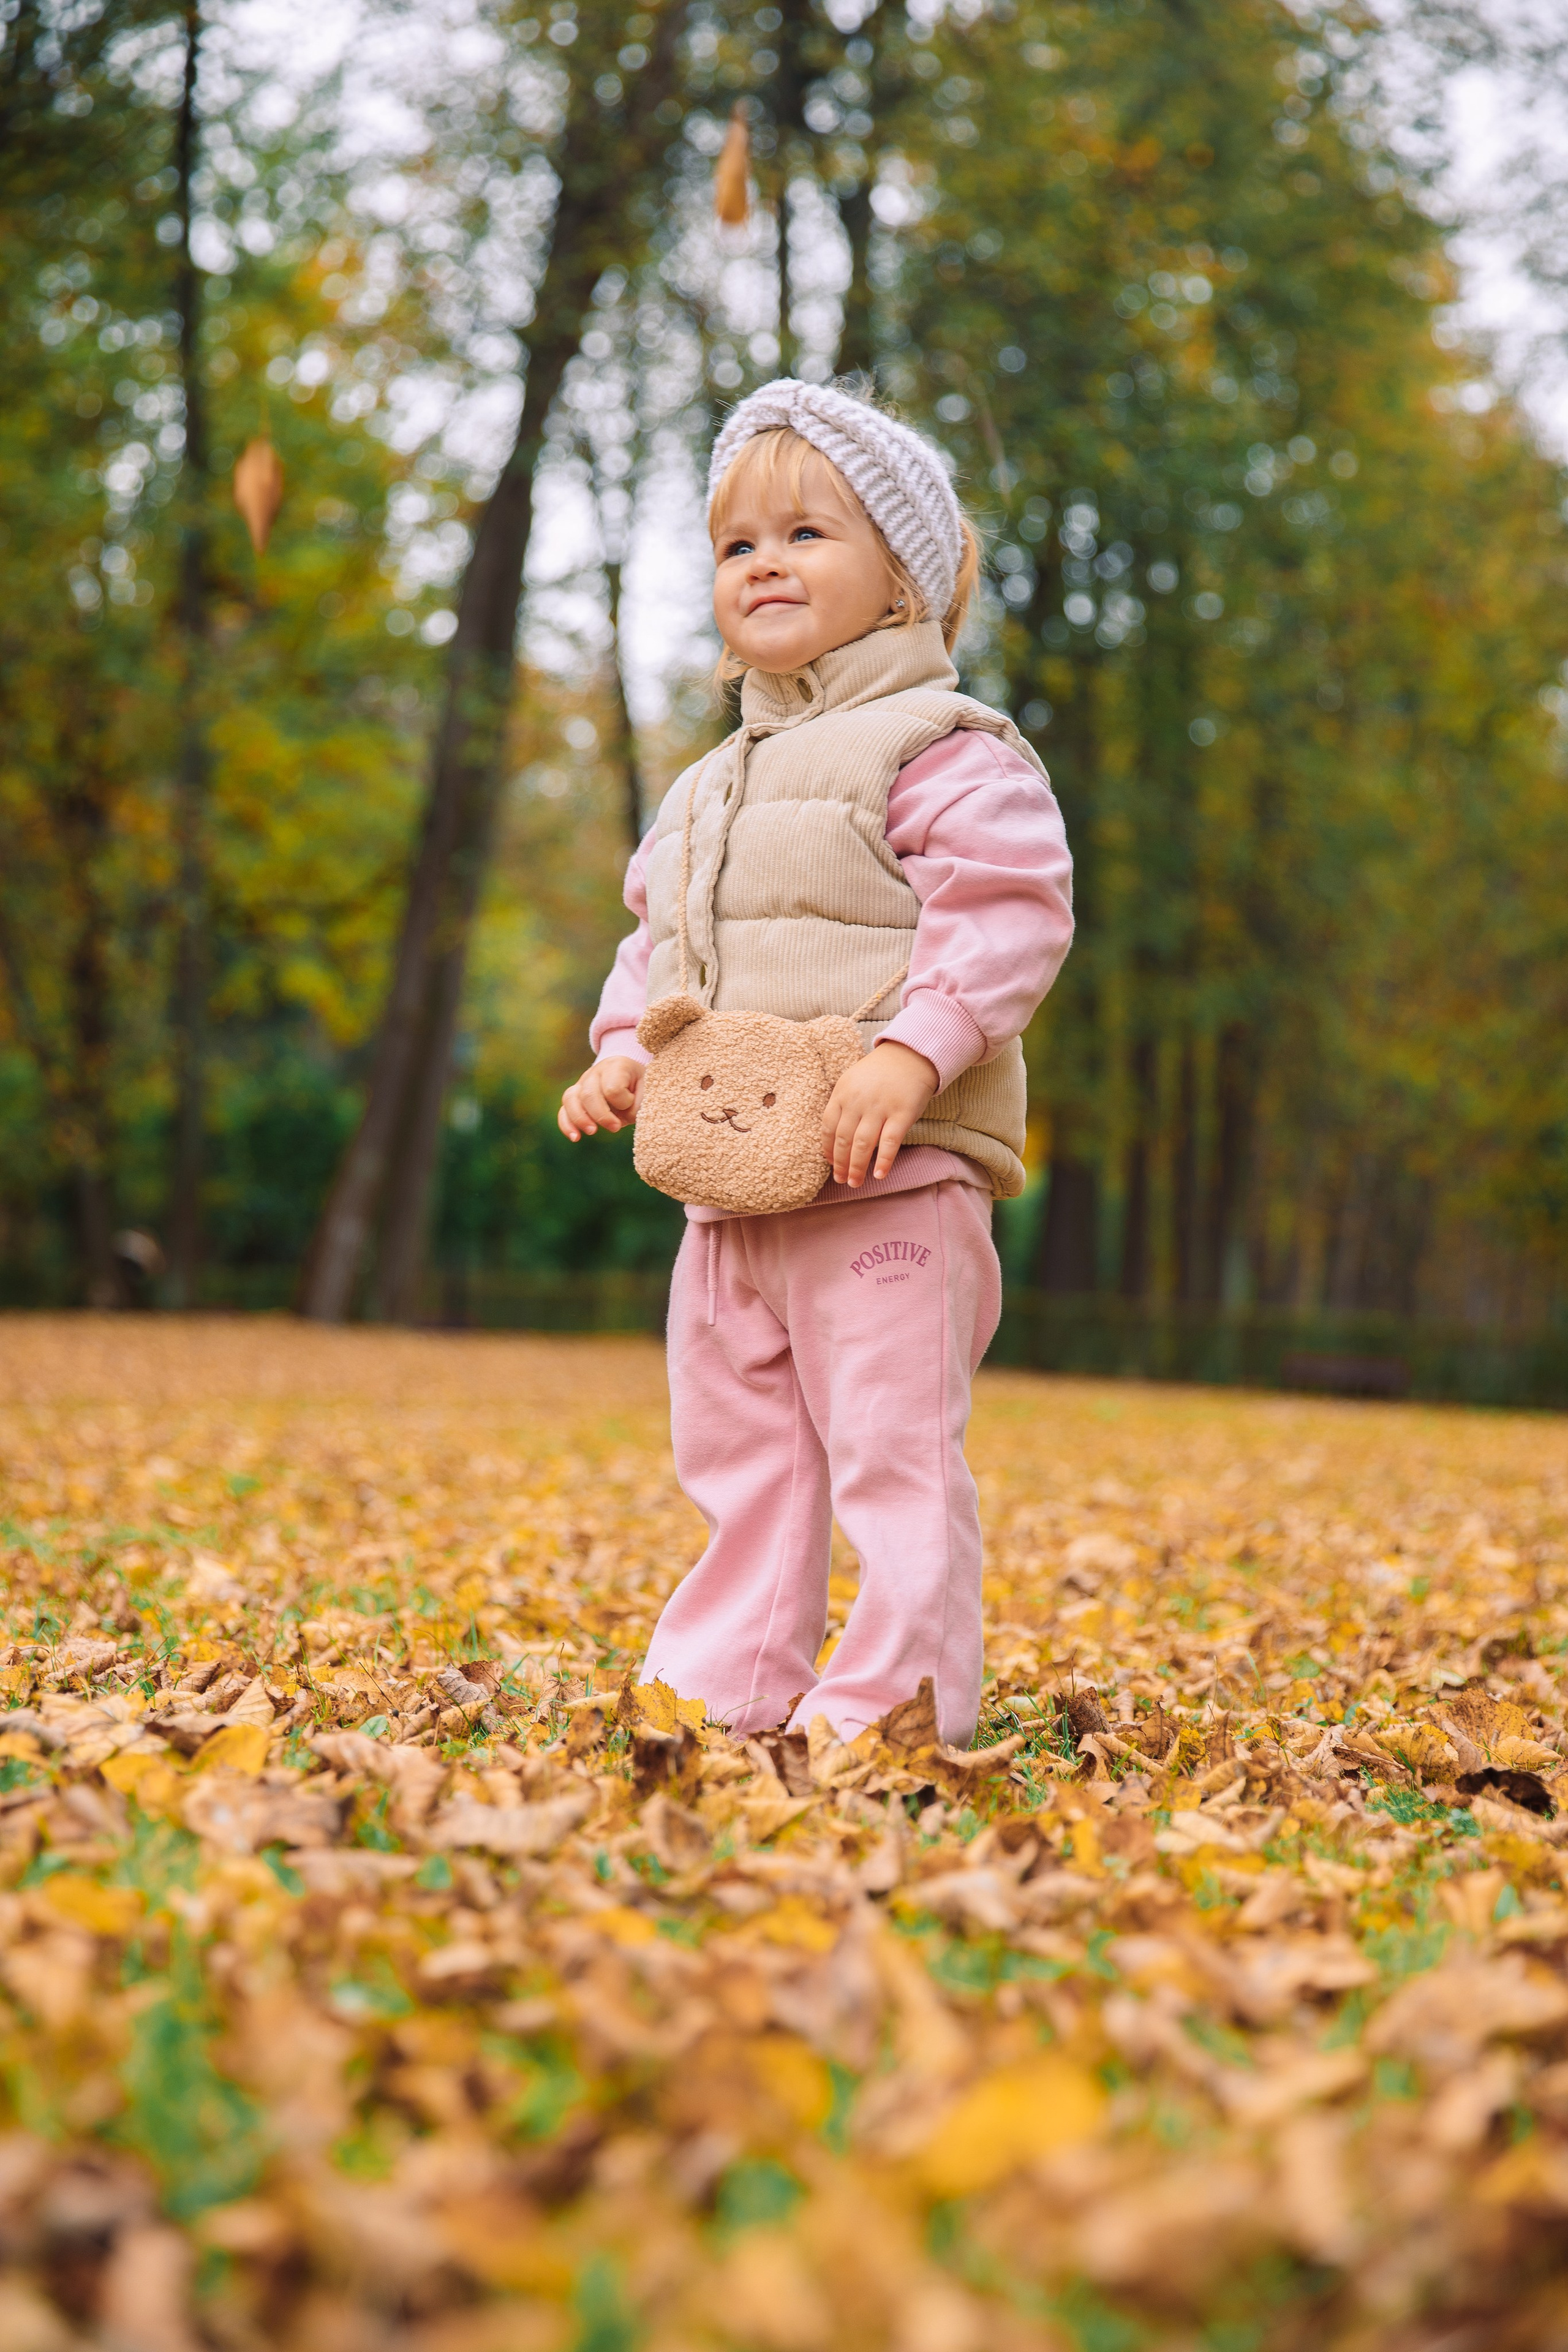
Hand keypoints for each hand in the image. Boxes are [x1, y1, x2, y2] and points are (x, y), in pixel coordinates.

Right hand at [559, 1056, 643, 1140]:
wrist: (630, 1072)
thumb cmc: (640, 1082)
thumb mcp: (648, 1088)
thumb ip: (639, 1104)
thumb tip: (622, 1119)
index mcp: (616, 1066)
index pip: (612, 1088)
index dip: (624, 1102)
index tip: (633, 1102)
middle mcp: (595, 1072)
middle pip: (588, 1094)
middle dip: (601, 1116)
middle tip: (616, 1128)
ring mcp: (582, 1083)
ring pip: (571, 1099)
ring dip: (580, 1119)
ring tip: (592, 1131)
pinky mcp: (575, 1097)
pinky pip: (564, 1110)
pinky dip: (567, 1124)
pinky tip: (575, 1137)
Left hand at [821, 1040, 937, 1186]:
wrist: (910, 1055)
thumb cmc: (879, 1073)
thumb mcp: (853, 1081)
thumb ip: (843, 1105)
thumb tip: (835, 1140)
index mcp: (842, 1092)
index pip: (828, 1127)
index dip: (827, 1148)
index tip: (829, 1163)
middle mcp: (858, 1101)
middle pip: (844, 1139)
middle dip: (840, 1164)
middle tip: (841, 1180)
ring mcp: (880, 1107)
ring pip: (863, 1144)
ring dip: (857, 1167)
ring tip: (855, 1183)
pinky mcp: (902, 1113)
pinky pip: (890, 1142)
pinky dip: (884, 1161)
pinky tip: (879, 1175)